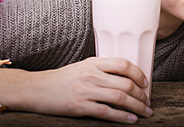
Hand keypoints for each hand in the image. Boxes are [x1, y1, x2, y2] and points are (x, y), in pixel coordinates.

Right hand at [28, 57, 151, 122]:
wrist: (36, 88)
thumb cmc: (61, 79)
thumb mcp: (83, 67)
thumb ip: (102, 69)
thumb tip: (126, 77)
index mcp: (94, 63)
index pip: (123, 64)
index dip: (138, 74)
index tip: (146, 83)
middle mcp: (92, 75)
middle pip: (126, 83)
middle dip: (141, 95)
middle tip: (148, 103)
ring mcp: (86, 90)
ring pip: (120, 98)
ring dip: (136, 106)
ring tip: (145, 113)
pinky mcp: (80, 106)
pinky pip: (106, 112)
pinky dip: (122, 116)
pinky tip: (131, 120)